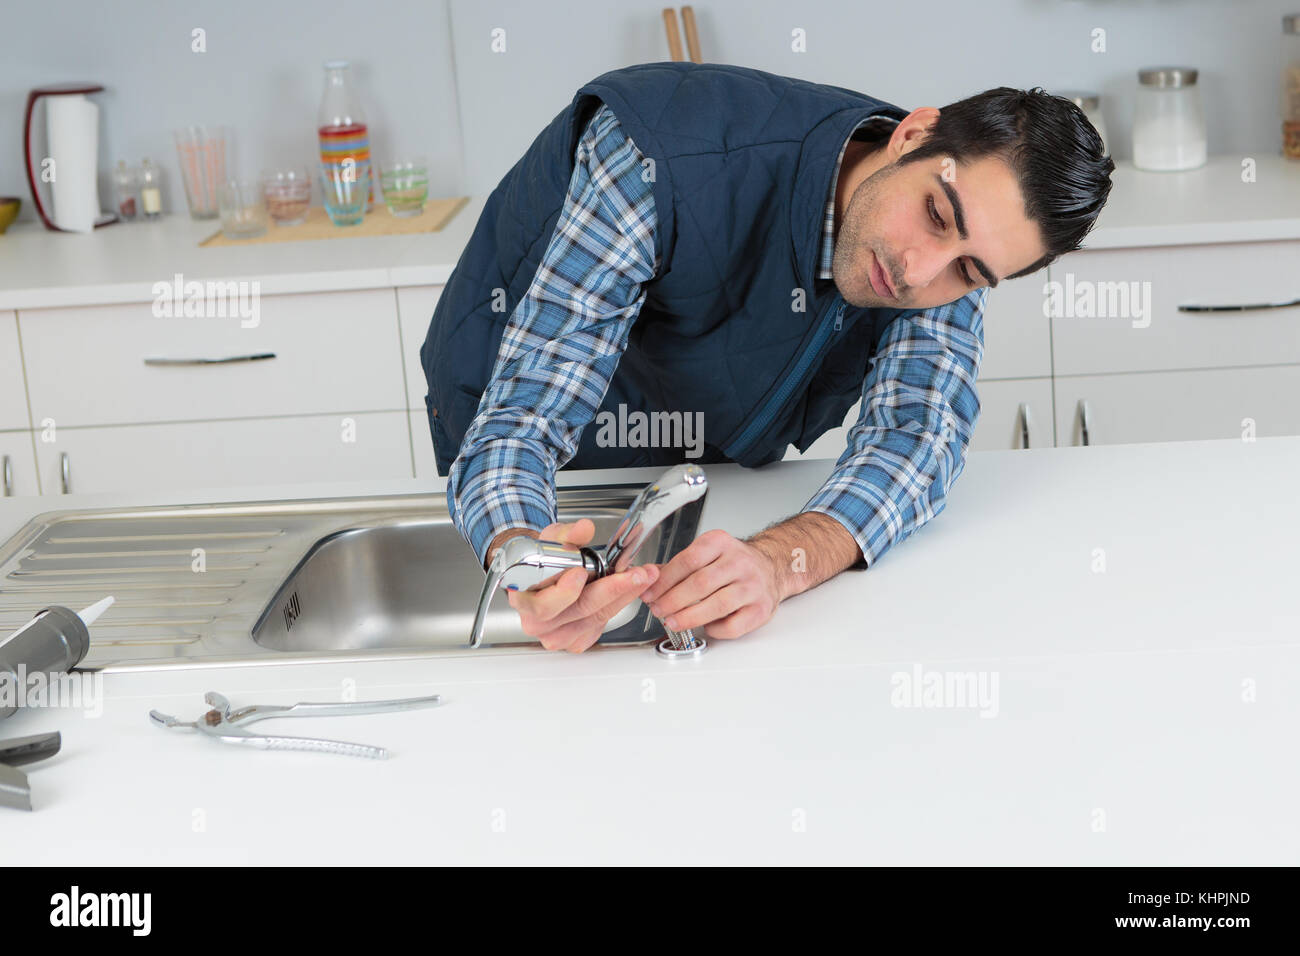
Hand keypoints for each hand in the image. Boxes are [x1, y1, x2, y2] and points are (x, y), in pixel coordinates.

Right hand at [504, 517, 659, 652]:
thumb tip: (584, 528)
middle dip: (613, 589)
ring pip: (596, 618)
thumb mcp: (551, 539)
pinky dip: (618, 605)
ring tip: (641, 577)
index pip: (544, 604)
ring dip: (623, 596)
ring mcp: (557, 636)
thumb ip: (567, 534)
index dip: (565, 592)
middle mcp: (538, 623)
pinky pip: (601, 625)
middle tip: (635, 573)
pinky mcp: (576, 641)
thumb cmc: (541, 560)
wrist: (539, 576)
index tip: (582, 573)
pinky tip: (630, 590)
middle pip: (580, 610)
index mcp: (524, 600)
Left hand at [639, 529, 780, 639]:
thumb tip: (648, 578)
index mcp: (721, 543)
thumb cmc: (733, 564)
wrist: (771, 568)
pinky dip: (715, 629)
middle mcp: (739, 562)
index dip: (664, 580)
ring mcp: (752, 586)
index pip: (688, 560)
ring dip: (689, 617)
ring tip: (673, 622)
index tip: (650, 593)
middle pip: (700, 583)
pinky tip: (705, 626)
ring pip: (717, 605)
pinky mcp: (761, 609)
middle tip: (658, 609)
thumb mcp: (708, 553)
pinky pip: (734, 625)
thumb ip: (679, 566)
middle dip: (673, 600)